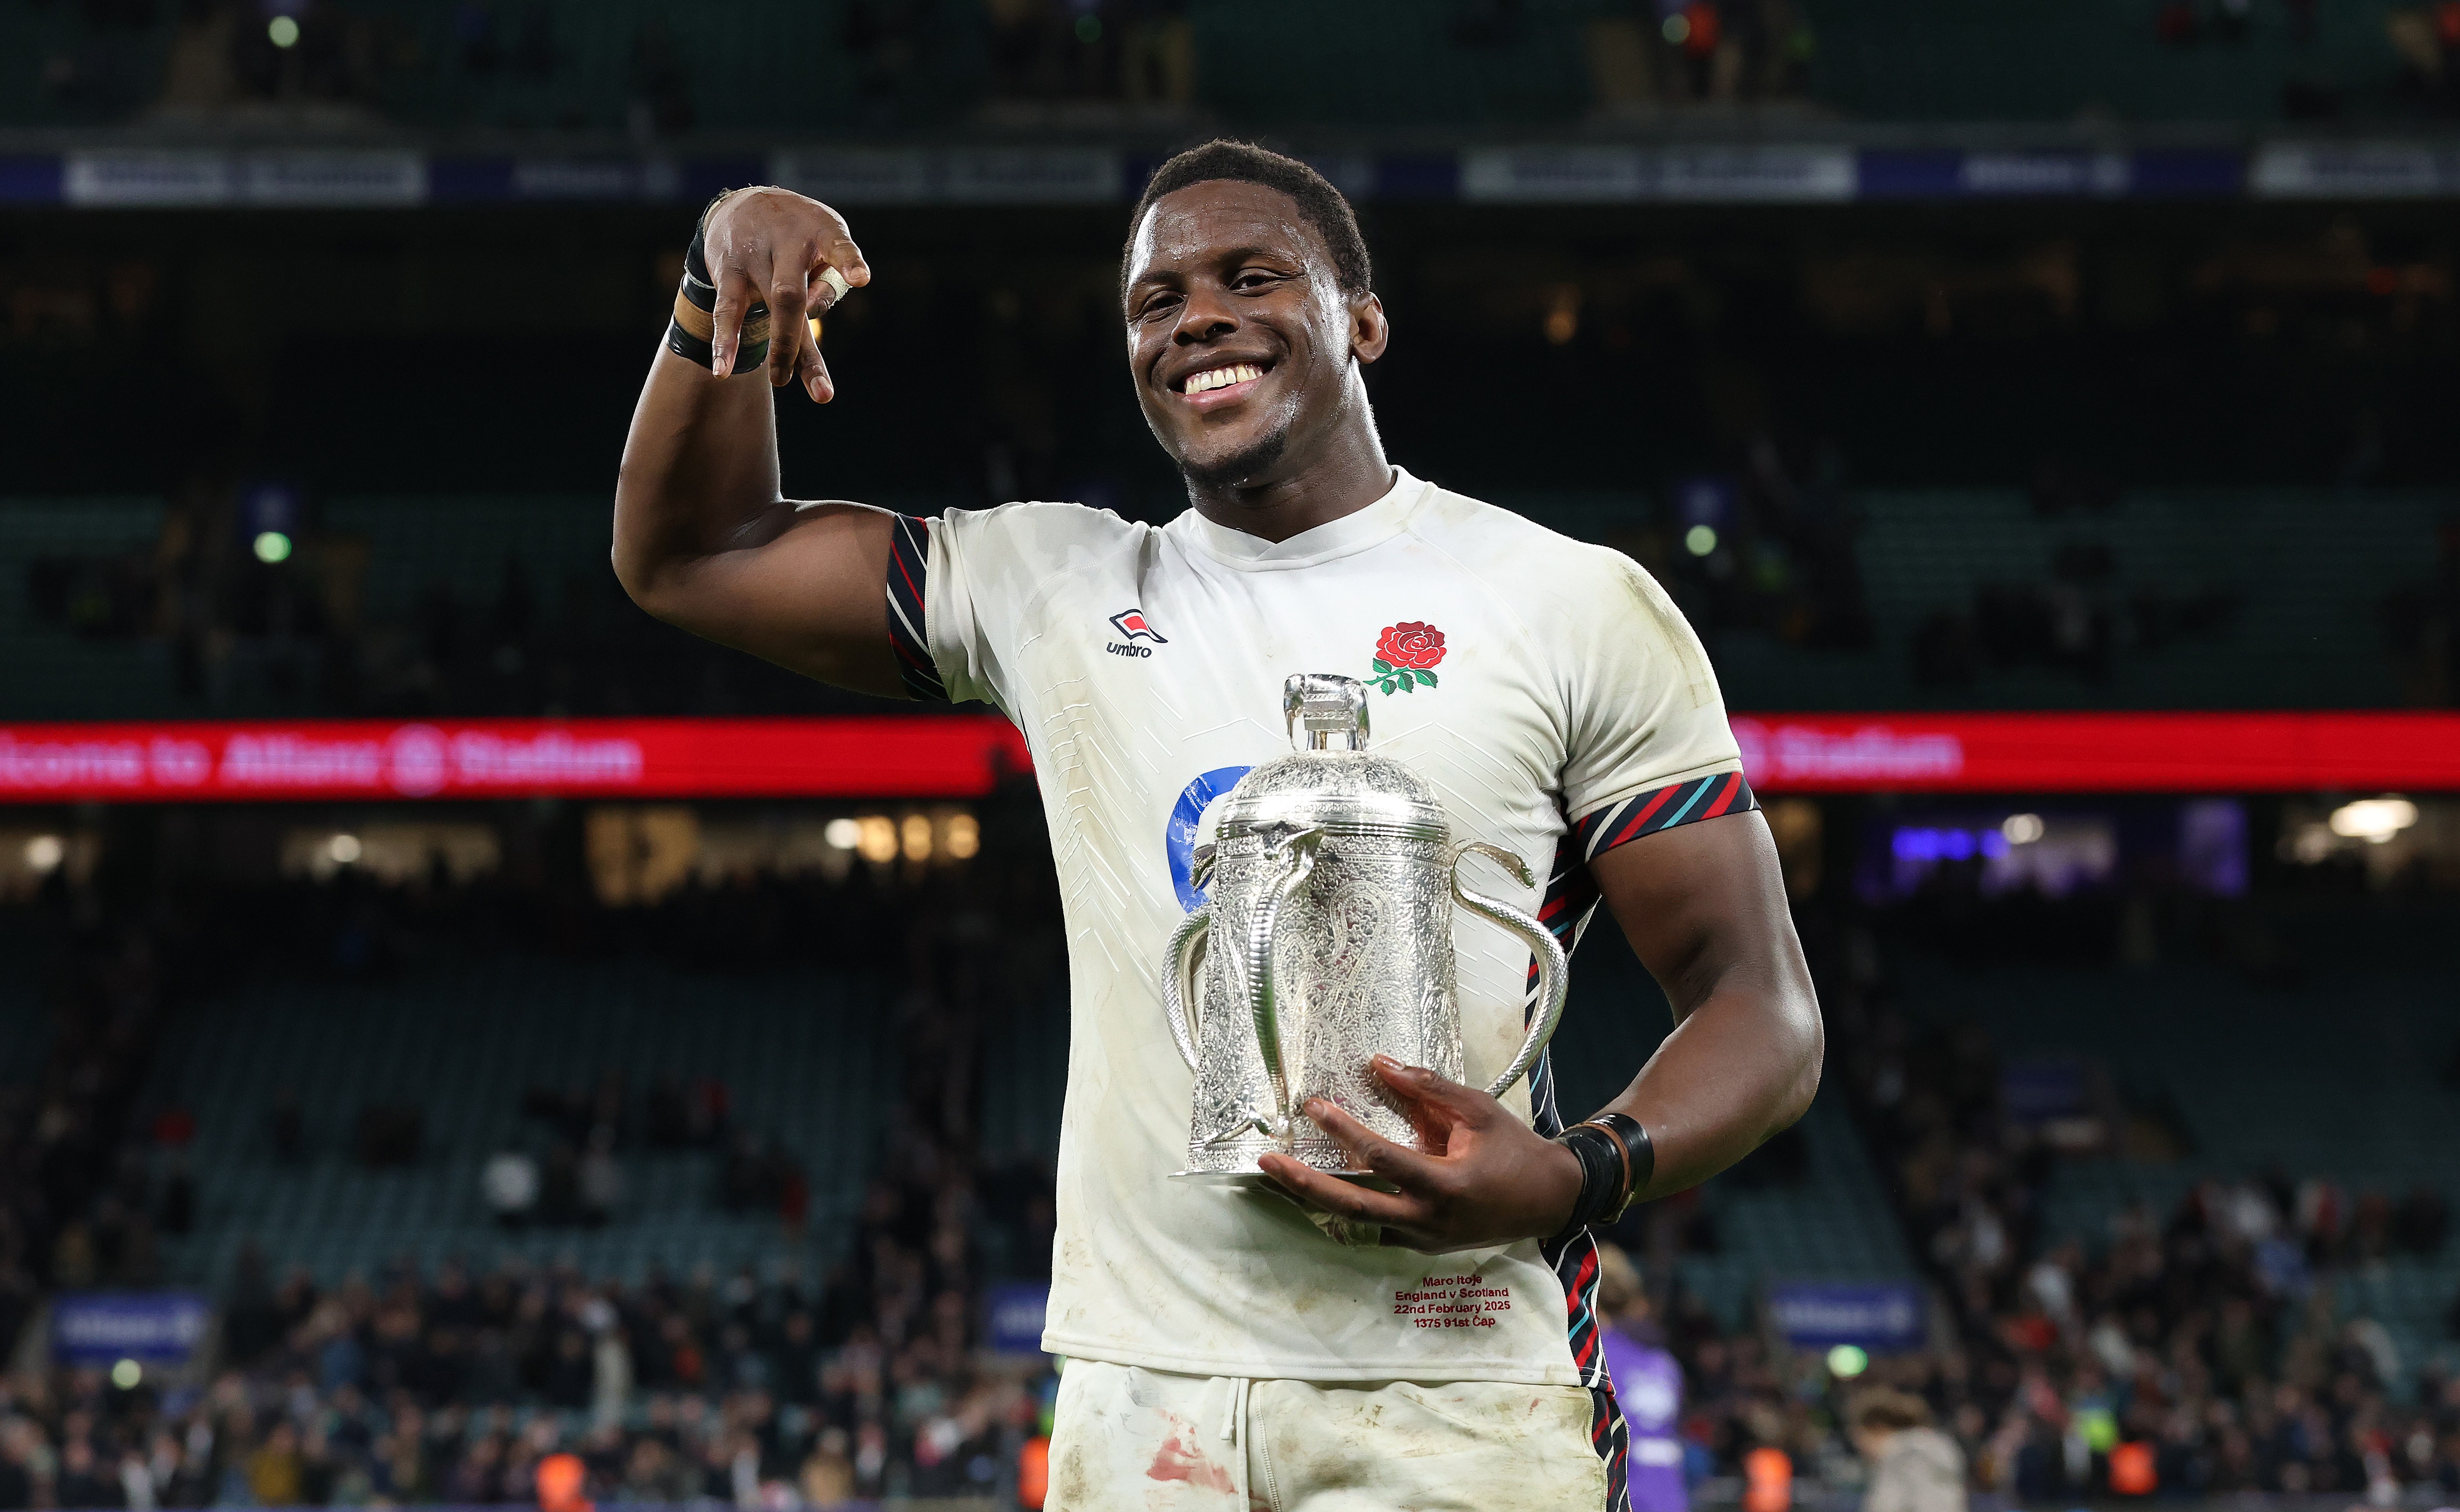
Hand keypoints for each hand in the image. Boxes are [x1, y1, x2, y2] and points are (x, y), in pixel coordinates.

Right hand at [701, 186, 872, 402]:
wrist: (746, 203)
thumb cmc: (801, 240)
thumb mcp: (823, 250)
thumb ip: (824, 289)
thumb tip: (811, 314)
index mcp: (822, 233)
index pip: (838, 245)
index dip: (848, 261)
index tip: (860, 279)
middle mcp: (787, 243)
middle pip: (793, 294)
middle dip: (799, 338)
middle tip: (820, 391)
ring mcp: (755, 257)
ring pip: (767, 305)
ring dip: (777, 347)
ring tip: (782, 382)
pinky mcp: (729, 270)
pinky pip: (727, 309)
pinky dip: (724, 341)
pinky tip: (722, 370)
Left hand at [1258, 1055, 1583, 1252]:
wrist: (1548, 1200)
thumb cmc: (1514, 1149)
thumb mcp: (1477, 1109)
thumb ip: (1427, 1087)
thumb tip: (1379, 1064)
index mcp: (1445, 1184)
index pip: (1380, 1158)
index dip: (1343, 1130)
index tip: (1313, 1106)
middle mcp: (1427, 1220)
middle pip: (1352, 1206)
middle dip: (1304, 1185)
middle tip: (1266, 1161)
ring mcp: (1422, 1239)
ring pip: (1356, 1223)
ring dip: (1316, 1199)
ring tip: (1278, 1173)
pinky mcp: (1421, 1246)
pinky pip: (1373, 1228)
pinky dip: (1344, 1208)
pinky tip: (1318, 1188)